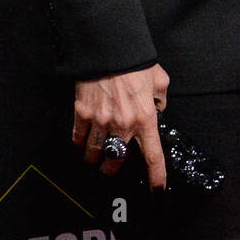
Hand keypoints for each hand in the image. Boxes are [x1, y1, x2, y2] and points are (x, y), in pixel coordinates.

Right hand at [72, 64, 169, 189]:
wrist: (109, 50)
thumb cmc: (136, 63)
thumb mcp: (159, 80)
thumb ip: (160, 98)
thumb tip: (157, 108)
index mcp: (145, 119)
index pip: (153, 155)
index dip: (156, 176)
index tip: (157, 189)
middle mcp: (123, 126)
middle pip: (116, 160)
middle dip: (112, 168)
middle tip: (110, 169)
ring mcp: (101, 122)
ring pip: (95, 152)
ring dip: (94, 158)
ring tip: (93, 159)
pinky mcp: (83, 114)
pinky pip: (78, 137)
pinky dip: (79, 142)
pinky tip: (80, 142)